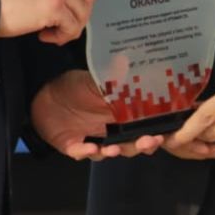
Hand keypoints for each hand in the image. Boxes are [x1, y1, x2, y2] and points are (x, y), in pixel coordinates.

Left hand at [30, 71, 166, 159]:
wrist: (46, 98)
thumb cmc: (74, 87)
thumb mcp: (95, 79)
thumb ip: (114, 76)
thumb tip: (128, 61)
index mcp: (121, 114)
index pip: (145, 126)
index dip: (158, 131)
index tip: (167, 132)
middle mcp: (111, 130)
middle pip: (133, 143)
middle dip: (143, 145)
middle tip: (150, 141)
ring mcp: (95, 140)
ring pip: (112, 151)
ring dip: (116, 151)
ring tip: (116, 149)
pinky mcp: (75, 147)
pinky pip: (83, 153)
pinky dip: (87, 152)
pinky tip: (90, 148)